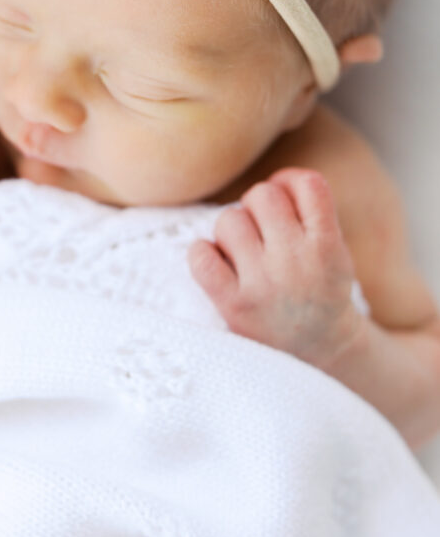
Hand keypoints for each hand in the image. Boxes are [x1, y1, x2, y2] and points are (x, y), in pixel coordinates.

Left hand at [188, 168, 363, 367]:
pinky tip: (215, 263)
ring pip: (228, 219)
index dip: (288, 182)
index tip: (284, 199)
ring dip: (230, 230)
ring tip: (241, 253)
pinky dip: (201, 253)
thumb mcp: (335, 252)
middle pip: (262, 195)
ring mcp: (264, 284)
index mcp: (327, 244)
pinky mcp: (234, 305)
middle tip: (261, 232)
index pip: (307, 183)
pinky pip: (201, 256)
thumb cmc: (320, 292)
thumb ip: (312, 214)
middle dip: (257, 206)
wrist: (320, 356)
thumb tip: (272, 180)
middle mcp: (296, 261)